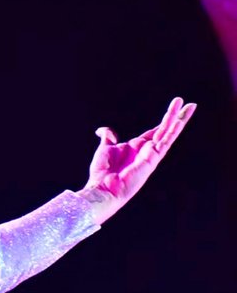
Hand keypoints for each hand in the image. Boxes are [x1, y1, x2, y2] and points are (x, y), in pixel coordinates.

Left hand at [79, 97, 195, 224]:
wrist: (103, 189)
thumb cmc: (102, 173)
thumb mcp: (105, 149)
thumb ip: (108, 138)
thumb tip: (103, 130)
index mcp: (136, 147)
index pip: (155, 131)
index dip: (165, 120)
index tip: (175, 109)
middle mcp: (146, 150)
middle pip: (165, 129)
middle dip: (176, 116)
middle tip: (190, 104)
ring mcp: (150, 154)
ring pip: (168, 133)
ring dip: (179, 119)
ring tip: (190, 106)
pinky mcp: (152, 159)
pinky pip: (164, 143)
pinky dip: (172, 132)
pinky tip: (179, 122)